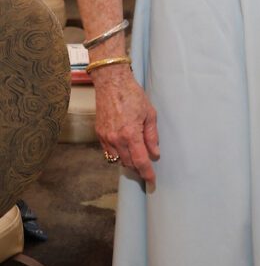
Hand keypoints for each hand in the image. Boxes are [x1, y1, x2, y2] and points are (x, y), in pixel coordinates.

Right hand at [92, 66, 159, 186]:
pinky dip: (118, 154)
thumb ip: (152, 135)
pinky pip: (109, 152)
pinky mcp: (99, 134)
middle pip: (128, 163)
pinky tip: (125, 148)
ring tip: (137, 157)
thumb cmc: (133, 95)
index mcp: (131, 134)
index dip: (147, 174)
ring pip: (118, 160)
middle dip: (139, 168)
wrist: (111, 83)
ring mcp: (106, 138)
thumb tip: (155, 153)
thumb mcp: (149, 113)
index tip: (152, 182)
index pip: (140, 161)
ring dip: (128, 162)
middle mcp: (116, 139)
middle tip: (147, 167)